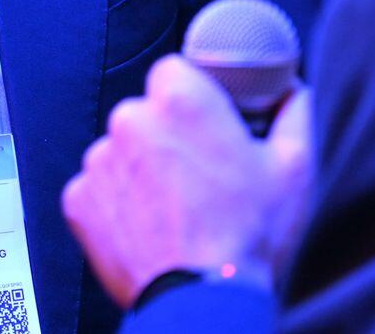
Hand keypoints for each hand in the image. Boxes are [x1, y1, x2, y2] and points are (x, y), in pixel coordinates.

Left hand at [62, 54, 313, 307]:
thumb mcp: (296, 168)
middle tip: (198, 175)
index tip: (206, 124)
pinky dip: (117, 203)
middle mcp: (130, 120)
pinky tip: (149, 226)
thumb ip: (296, 113)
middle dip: (166, 135)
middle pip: (144, 111)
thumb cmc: (250, 237)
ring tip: (175, 208)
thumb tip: (294, 90)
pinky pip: (98, 188)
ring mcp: (99, 161)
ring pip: (119, 150)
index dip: (192, 97)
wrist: (204, 302)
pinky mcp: (78, 200)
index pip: (174, 71)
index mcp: (180, 99)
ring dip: (139, 169)